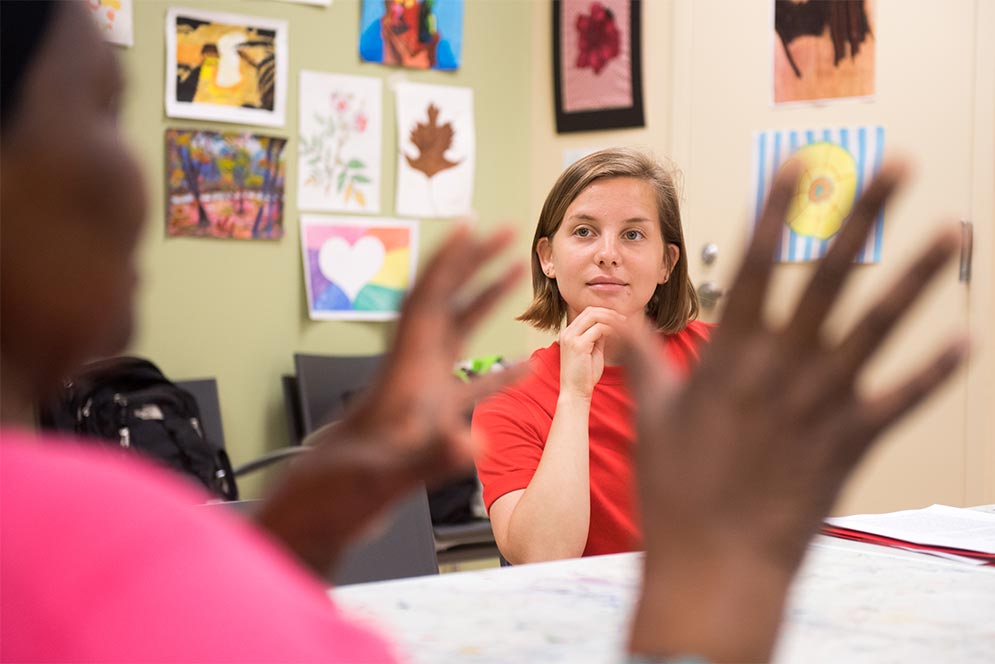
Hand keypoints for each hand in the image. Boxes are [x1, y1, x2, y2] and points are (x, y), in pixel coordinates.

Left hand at [254, 226, 524, 576]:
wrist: (322, 511)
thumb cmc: (340, 491)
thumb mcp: (384, 476)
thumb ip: (427, 458)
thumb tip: (471, 442)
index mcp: (402, 372)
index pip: (428, 301)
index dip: (450, 260)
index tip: (473, 225)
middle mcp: (413, 371)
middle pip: (446, 301)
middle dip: (474, 262)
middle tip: (506, 231)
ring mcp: (421, 393)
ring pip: (458, 333)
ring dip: (484, 301)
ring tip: (514, 274)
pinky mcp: (428, 419)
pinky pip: (469, 385)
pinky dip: (495, 371)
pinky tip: (520, 367)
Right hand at [557, 307, 625, 399]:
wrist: (575, 392)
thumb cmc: (584, 376)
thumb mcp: (592, 351)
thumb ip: (597, 338)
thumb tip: (609, 326)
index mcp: (568, 333)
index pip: (587, 313)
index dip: (604, 312)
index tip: (619, 319)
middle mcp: (567, 332)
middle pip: (590, 311)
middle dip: (609, 312)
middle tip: (624, 319)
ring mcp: (571, 338)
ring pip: (594, 316)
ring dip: (611, 319)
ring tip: (624, 325)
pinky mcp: (578, 345)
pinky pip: (598, 329)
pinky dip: (611, 329)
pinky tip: (620, 335)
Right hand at [625, 162, 966, 660]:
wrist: (717, 566)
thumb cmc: (677, 492)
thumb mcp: (651, 419)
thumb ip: (643, 363)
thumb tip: (615, 325)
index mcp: (732, 356)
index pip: (760, 265)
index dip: (779, 210)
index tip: (799, 166)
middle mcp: (784, 368)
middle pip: (831, 276)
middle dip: (865, 215)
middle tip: (898, 166)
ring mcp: (824, 403)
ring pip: (880, 326)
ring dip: (918, 276)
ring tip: (950, 231)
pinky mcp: (852, 441)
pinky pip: (902, 399)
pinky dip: (934, 372)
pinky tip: (965, 342)